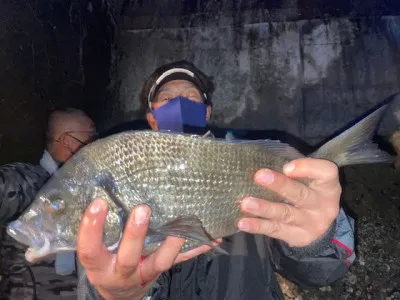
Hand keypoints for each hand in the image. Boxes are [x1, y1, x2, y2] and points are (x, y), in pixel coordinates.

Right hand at [77, 199, 217, 299]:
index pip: (90, 249)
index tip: (99, 203)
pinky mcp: (162, 270)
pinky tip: (211, 238)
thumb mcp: (95, 251)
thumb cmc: (105, 262)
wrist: (119, 290)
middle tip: (142, 210)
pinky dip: (196, 249)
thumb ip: (99, 229)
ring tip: (181, 226)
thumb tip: (101, 190)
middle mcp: (122, 272)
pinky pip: (181, 260)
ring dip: (172, 244)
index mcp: (99, 265)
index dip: (92, 228)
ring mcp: (145, 273)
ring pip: (160, 262)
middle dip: (135, 235)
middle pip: (128, 258)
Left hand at [237, 158, 340, 246]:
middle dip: (279, 185)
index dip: (307, 168)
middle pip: (301, 194)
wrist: (321, 225)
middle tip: (259, 176)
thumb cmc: (309, 191)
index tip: (286, 167)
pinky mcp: (298, 237)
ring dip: (264, 208)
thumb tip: (261, 163)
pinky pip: (276, 230)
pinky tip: (243, 222)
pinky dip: (258, 226)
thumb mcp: (311, 179)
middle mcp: (323, 205)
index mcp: (328, 186)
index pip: (326, 172)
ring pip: (286, 214)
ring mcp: (311, 224)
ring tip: (246, 203)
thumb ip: (294, 170)